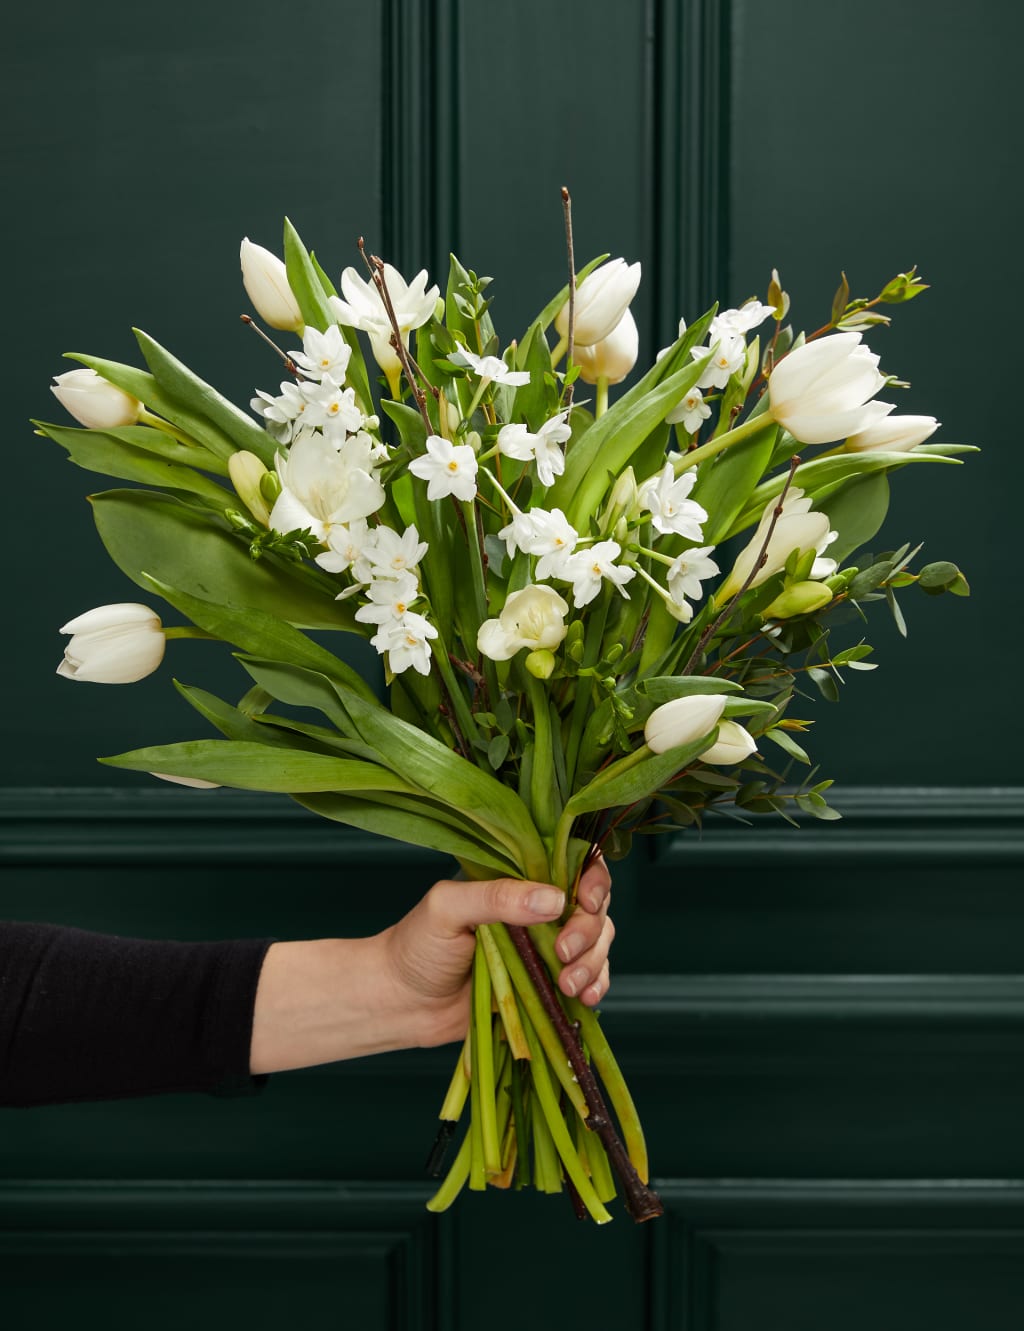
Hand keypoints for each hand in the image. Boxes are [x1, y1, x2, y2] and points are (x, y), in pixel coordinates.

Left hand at [249, 860, 613, 1072]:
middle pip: (594, 907)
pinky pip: (589, 980)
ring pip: (597, 944)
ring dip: (593, 963)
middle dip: (589, 930)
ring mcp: (546, 947)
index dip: (593, 880)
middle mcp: (539, 909)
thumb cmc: (416, 945)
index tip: (585, 903)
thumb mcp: (448, 908)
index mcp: (518, 880)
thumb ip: (497, 897)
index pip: (574, 864)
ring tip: (567, 985)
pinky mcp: (547, 984)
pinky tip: (585, 998)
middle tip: (562, 953)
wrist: (401, 1003)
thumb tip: (555, 899)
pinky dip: (596, 987)